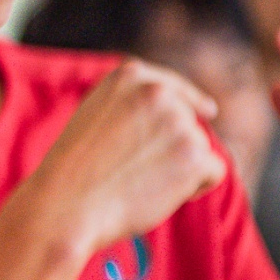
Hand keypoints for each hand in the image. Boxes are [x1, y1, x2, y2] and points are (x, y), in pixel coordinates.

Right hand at [0, 59, 227, 263]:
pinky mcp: (194, 155)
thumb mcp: (98, 115)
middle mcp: (158, 92)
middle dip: (174, 147)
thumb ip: (133, 106)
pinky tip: (160, 195)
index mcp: (129, 75)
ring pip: (200, 149)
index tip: (209, 111)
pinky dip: (195, 188)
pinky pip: (213, 172)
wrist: (66, 204)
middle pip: (189, 121)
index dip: (191, 101)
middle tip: (136, 172)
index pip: (172, 87)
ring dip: (180, 170)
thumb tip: (186, 114)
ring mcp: (179, 122)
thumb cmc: (76, 170)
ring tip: (138, 184)